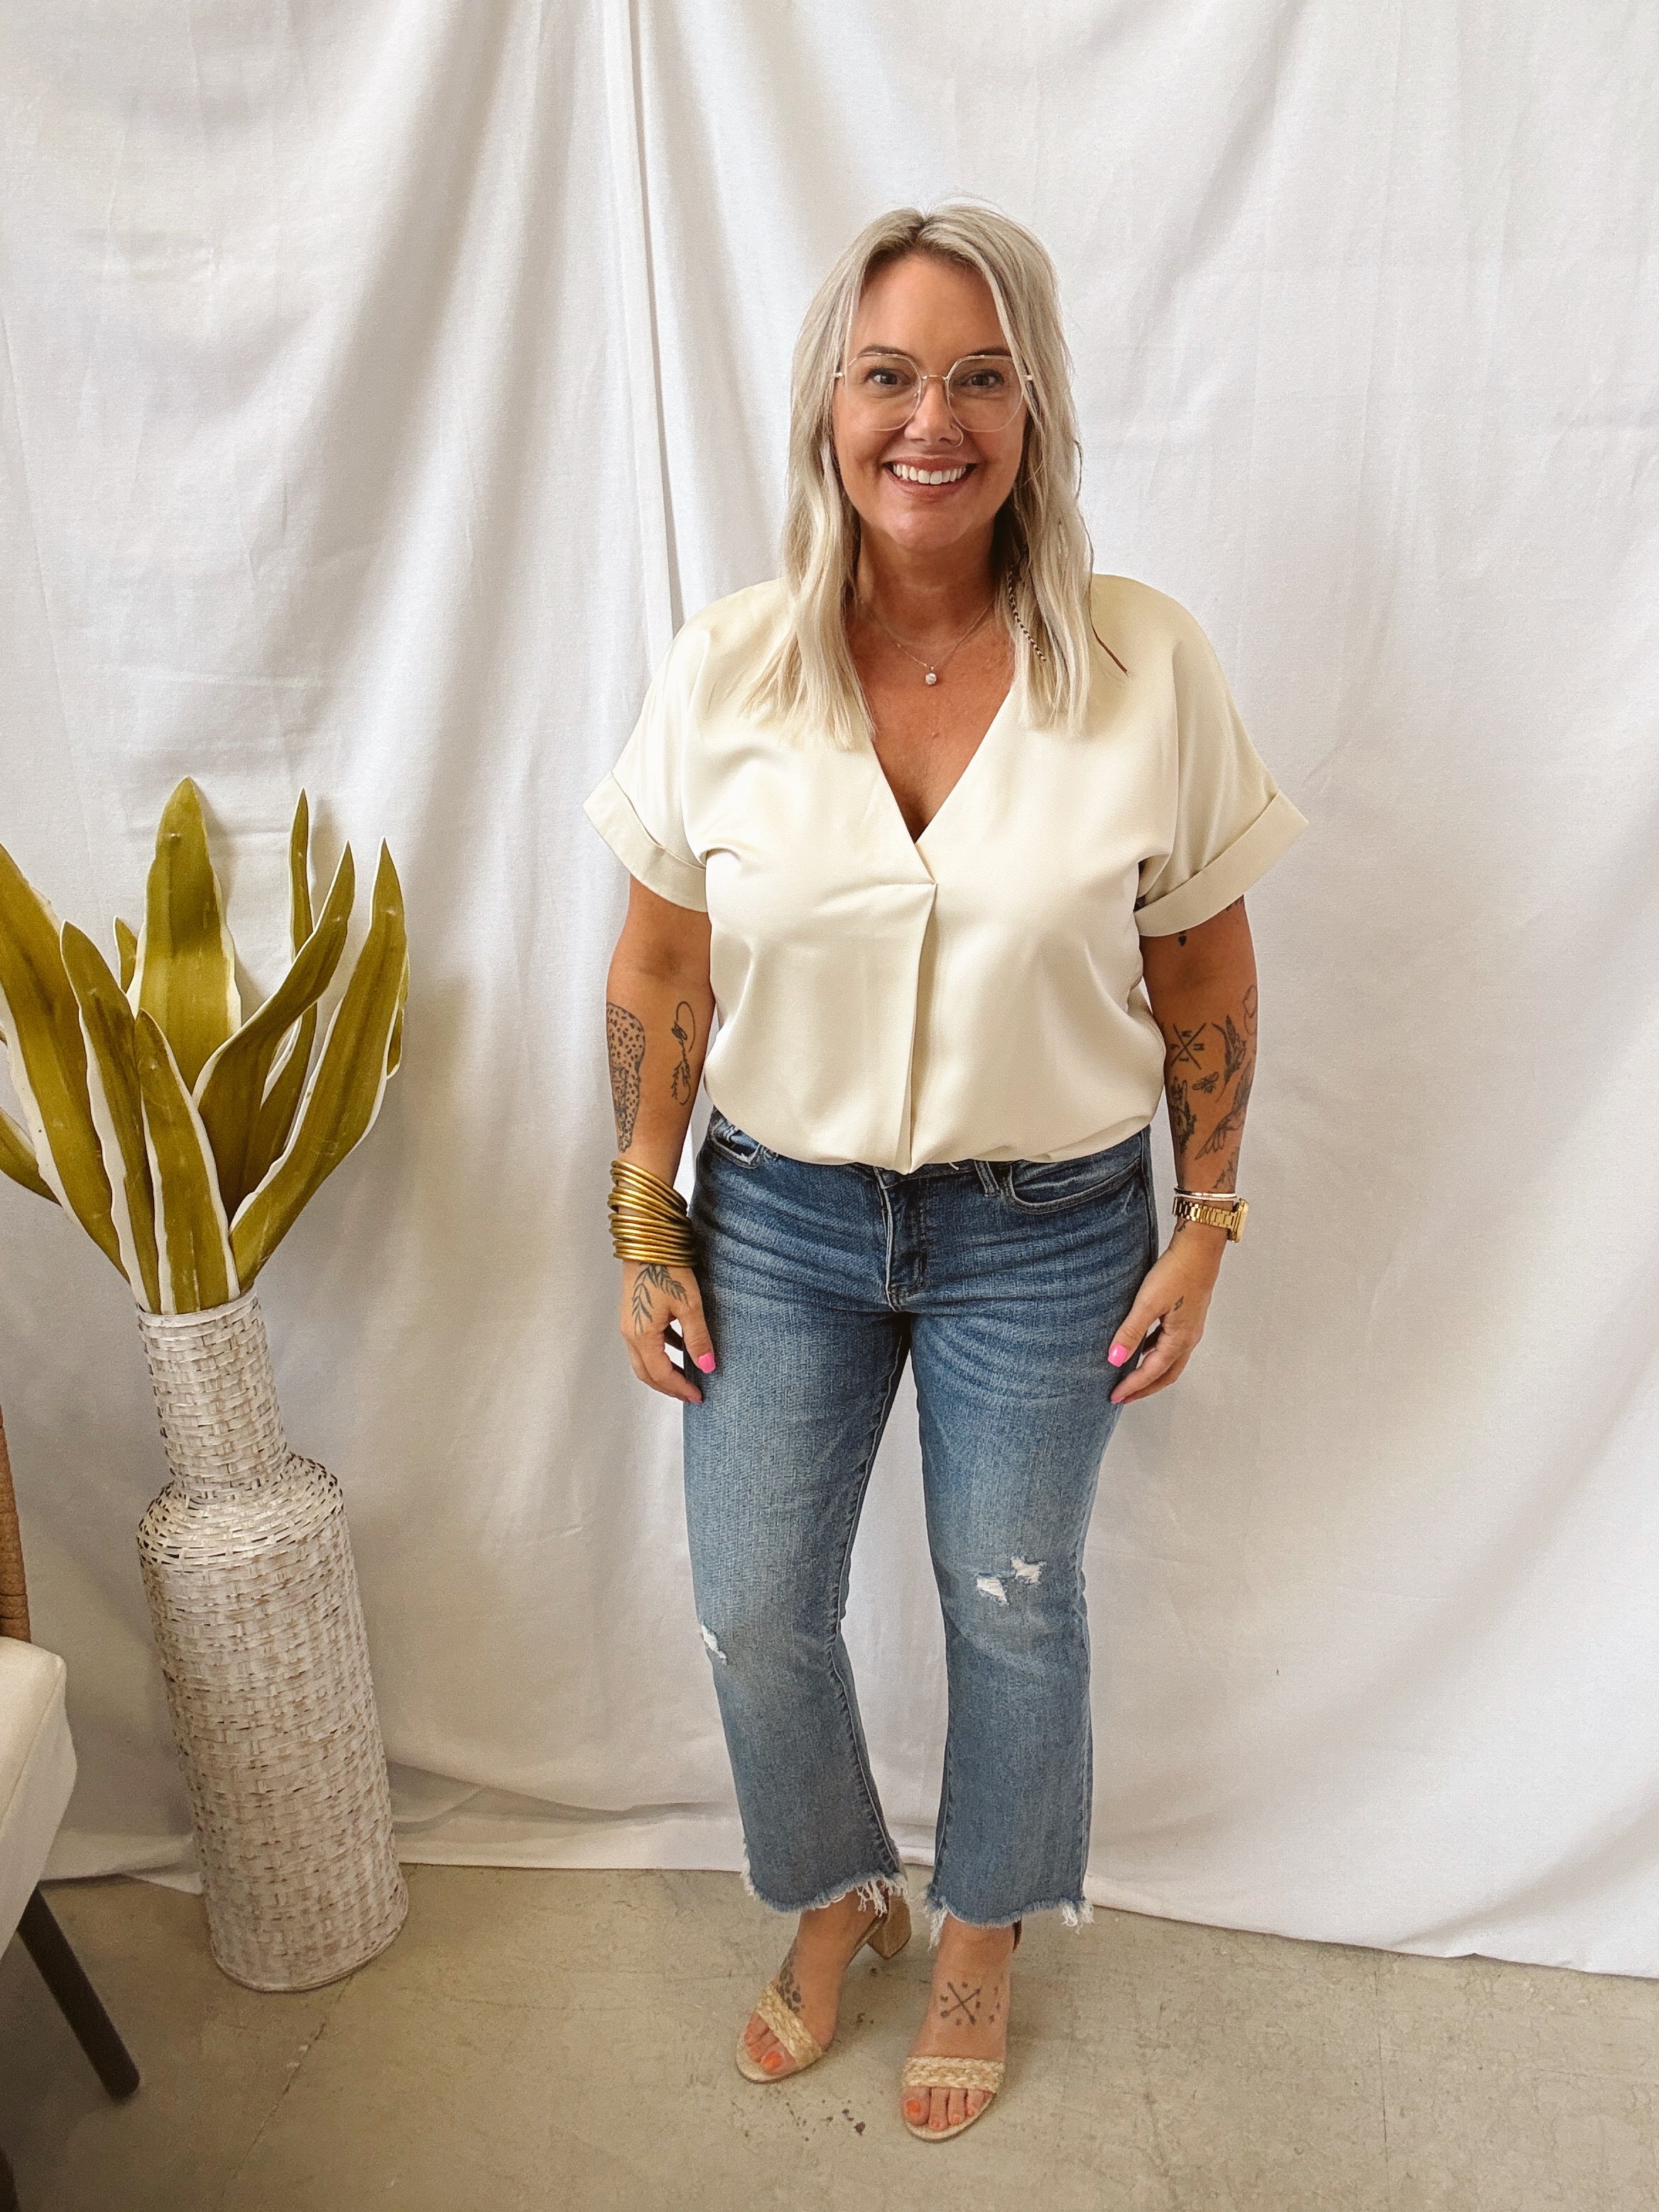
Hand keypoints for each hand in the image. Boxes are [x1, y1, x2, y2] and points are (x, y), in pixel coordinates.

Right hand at [619, 1259, 716, 1403]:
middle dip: (668, 1386)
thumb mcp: (689, 1305)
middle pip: (647, 1372)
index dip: (680, 1388)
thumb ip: (697, 1338)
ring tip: (687, 1376)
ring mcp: (629, 1323)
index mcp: (641, 1336)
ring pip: (644, 1359)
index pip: (661, 1374)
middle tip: (691, 1394)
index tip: (699, 1396)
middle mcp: (630, 1333)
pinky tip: (680, 1346)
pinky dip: (662, 1350)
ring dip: (664, 1371)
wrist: (647, 1240)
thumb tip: (708, 1367)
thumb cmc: (667, 1268)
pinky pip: (646, 1342)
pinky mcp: (634, 1312)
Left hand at [1106, 1230, 1224, 1404]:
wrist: (1199, 1248)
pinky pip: (1171, 1346)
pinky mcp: (1187, 1317)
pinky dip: (1156, 1355)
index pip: (1152, 1372)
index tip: (1115, 1397)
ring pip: (1170, 1361)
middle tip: (1123, 1397)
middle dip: (1145, 1388)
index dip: (1133, 1387)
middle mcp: (1188, 1338)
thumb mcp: (1147, 1303)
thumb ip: (1130, 1332)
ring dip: (1151, 1373)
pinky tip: (1143, 1349)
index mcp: (1180, 1339)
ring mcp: (1190, 1328)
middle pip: (1166, 1375)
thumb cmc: (1176, 1272)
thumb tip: (1115, 1360)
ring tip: (1130, 1378)